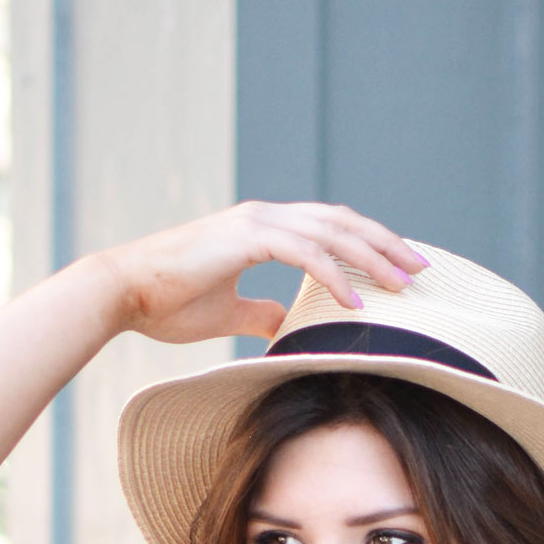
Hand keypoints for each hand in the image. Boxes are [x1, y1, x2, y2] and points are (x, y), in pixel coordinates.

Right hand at [100, 203, 425, 347]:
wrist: (122, 292)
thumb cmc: (164, 303)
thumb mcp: (226, 312)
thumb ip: (260, 313)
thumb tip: (285, 325)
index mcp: (262, 229)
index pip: (328, 228)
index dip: (365, 244)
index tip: (398, 268)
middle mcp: (265, 218)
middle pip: (341, 222)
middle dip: (384, 244)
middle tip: (421, 267)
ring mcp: (256, 223)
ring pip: (331, 232)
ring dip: (371, 257)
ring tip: (403, 282)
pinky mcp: (246, 239)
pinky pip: (304, 254)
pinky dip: (334, 276)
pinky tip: (357, 300)